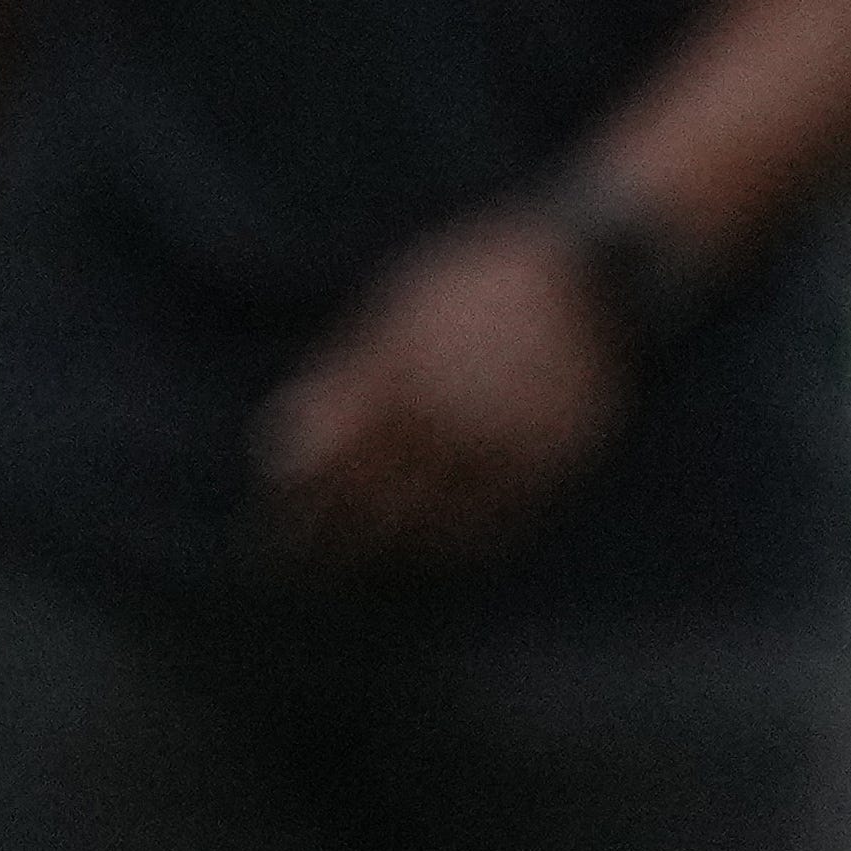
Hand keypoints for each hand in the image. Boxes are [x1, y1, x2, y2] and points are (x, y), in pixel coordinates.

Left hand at [256, 209, 625, 569]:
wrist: (581, 281)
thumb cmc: (471, 286)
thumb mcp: (390, 315)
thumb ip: (340, 382)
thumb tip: (281, 445)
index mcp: (395, 380)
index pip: (328, 466)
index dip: (295, 509)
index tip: (269, 537)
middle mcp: (443, 422)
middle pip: (372, 507)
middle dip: (330, 544)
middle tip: (301, 569)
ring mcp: (497, 450)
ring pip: (430, 530)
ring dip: (391, 552)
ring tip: (364, 564)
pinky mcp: (545, 469)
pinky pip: (492, 530)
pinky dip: (457, 547)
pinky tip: (434, 550)